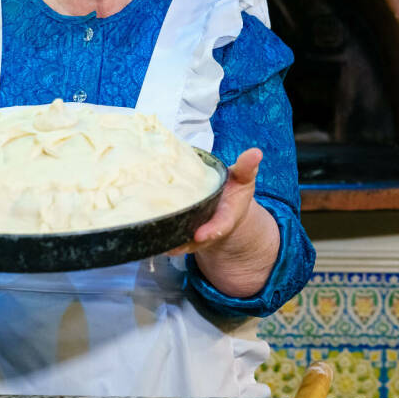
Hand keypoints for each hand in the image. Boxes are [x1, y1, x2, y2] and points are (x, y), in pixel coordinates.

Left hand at [167, 148, 279, 297]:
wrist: (224, 207)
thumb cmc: (233, 190)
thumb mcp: (243, 178)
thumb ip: (247, 167)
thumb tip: (255, 152)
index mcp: (225, 218)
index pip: (220, 228)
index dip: (211, 232)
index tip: (201, 235)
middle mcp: (208, 230)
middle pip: (195, 241)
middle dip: (184, 243)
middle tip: (171, 244)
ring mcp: (192, 234)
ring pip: (179, 242)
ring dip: (167, 242)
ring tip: (153, 236)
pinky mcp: (179, 232)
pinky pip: (168, 238)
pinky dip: (157, 236)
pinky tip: (143, 229)